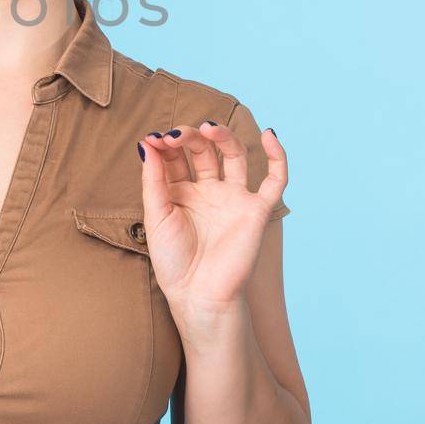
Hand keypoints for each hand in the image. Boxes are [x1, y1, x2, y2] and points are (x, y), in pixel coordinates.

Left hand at [135, 120, 288, 324]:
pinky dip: (277, 156)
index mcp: (181, 192)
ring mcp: (233, 199)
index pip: (175, 156)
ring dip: (223, 136)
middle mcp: (208, 191)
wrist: (199, 295)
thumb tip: (147, 143)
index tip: (153, 138)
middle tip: (176, 135)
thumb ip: (153, 179)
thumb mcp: (156, 215)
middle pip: (203, 151)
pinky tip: (269, 134)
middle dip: (190, 137)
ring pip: (234, 156)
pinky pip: (275, 180)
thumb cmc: (174, 261)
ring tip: (208, 128)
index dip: (165, 143)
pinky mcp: (256, 211)